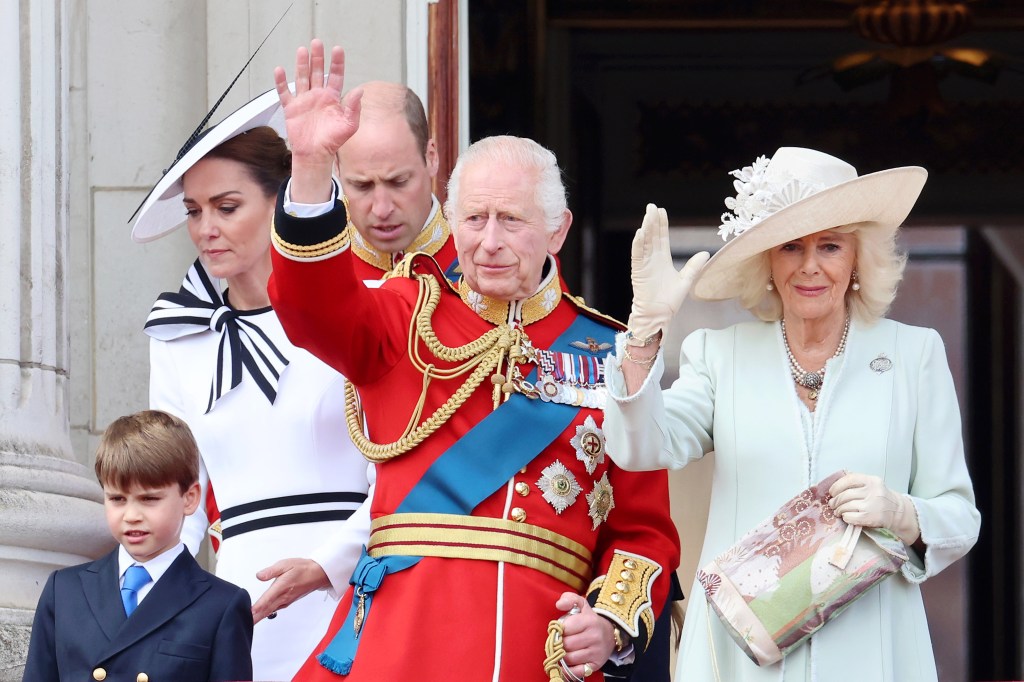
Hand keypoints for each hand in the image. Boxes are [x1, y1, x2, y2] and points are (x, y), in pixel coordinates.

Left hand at [251, 558, 329, 622]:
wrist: (317, 574)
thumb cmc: (302, 568)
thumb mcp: (286, 564)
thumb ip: (271, 571)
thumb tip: (259, 575)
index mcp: (282, 587)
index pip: (267, 599)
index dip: (257, 608)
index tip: (248, 614)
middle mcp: (283, 597)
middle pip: (266, 610)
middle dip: (255, 618)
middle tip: (243, 624)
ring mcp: (285, 601)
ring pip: (269, 611)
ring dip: (258, 617)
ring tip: (248, 622)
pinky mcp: (286, 602)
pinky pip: (273, 610)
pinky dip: (265, 614)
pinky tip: (258, 616)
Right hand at [273, 39, 362, 201]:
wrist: (315, 155)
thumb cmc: (333, 141)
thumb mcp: (349, 125)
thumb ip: (354, 107)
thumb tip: (360, 90)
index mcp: (333, 99)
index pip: (335, 76)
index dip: (337, 63)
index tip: (337, 49)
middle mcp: (318, 96)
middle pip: (317, 72)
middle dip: (318, 58)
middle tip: (317, 43)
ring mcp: (304, 101)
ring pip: (302, 78)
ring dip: (302, 64)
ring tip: (302, 50)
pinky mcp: (292, 108)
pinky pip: (284, 93)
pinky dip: (281, 82)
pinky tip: (280, 70)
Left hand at [554, 593, 613, 678]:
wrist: (610, 634)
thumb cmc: (589, 620)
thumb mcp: (582, 605)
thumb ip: (569, 599)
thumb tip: (558, 605)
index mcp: (589, 621)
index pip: (564, 628)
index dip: (558, 630)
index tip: (559, 630)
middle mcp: (594, 637)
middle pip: (566, 644)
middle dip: (559, 643)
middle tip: (560, 641)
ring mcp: (596, 652)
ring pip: (569, 658)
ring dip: (562, 656)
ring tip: (564, 651)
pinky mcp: (596, 665)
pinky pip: (576, 671)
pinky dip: (568, 670)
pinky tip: (567, 664)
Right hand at [627, 204, 709, 340]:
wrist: (659, 315)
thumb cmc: (669, 301)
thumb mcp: (686, 281)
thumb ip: (694, 267)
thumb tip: (705, 253)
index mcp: (662, 260)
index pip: (662, 238)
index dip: (662, 224)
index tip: (661, 211)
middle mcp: (652, 259)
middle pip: (652, 236)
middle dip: (652, 221)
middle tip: (651, 206)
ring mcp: (644, 265)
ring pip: (645, 243)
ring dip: (646, 229)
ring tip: (647, 216)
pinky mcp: (639, 272)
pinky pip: (637, 256)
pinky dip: (638, 245)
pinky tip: (639, 234)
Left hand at [829, 473, 920, 544]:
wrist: (898, 512)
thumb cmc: (880, 498)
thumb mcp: (872, 485)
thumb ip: (857, 483)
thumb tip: (835, 486)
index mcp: (872, 481)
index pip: (849, 479)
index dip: (836, 486)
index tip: (832, 492)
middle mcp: (873, 491)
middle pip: (845, 494)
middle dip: (835, 500)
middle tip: (832, 504)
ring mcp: (872, 505)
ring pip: (846, 506)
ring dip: (839, 510)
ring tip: (838, 511)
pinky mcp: (871, 517)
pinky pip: (851, 517)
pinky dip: (845, 517)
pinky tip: (846, 517)